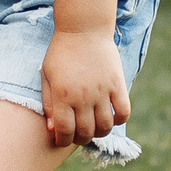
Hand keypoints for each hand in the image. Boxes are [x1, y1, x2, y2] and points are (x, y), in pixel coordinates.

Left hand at [40, 28, 129, 147]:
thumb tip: (52, 129)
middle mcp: (82, 96)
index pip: (64, 131)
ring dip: (99, 132)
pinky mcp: (117, 85)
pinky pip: (123, 112)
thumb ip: (48, 103)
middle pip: (85, 132)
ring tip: (94, 126)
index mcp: (62, 95)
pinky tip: (111, 116)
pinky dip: (118, 120)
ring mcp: (102, 91)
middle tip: (78, 133)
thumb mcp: (46, 76)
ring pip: (105, 127)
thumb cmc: (61, 53)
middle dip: (80, 139)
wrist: (83, 29)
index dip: (63, 141)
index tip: (62, 139)